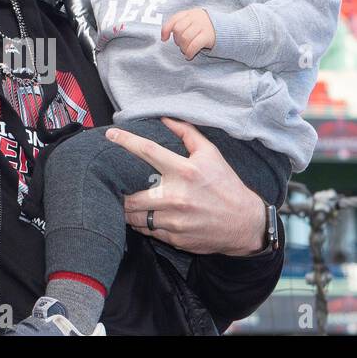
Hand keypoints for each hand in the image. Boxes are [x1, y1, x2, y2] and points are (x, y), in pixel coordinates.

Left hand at [107, 118, 264, 255]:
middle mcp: (177, 197)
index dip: (125, 140)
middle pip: (131, 196)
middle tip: (113, 186)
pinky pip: (149, 231)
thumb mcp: (211, 155)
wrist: (247, 224)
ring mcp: (176, 221)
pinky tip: (142, 217)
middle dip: (119, 192)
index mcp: (185, 172)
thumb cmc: (226, 186)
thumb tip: (165, 118)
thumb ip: (187, 133)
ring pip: (135, 217)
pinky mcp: (177, 238)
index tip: (110, 135)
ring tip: (124, 203)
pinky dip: (142, 224)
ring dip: (127, 211)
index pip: (147, 150)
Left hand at [161, 7, 215, 58]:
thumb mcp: (192, 21)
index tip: (164, 39)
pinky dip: (189, 52)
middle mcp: (195, 18)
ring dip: (183, 47)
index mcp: (189, 13)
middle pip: (178, 29)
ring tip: (185, 50)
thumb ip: (179, 24)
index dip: (166, 30)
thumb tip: (164, 36)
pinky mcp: (208, 36)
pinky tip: (189, 56)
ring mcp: (202, 26)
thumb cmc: (203, 27)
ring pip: (185, 38)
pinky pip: (194, 45)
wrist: (226, 29)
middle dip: (177, 40)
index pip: (174, 19)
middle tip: (181, 45)